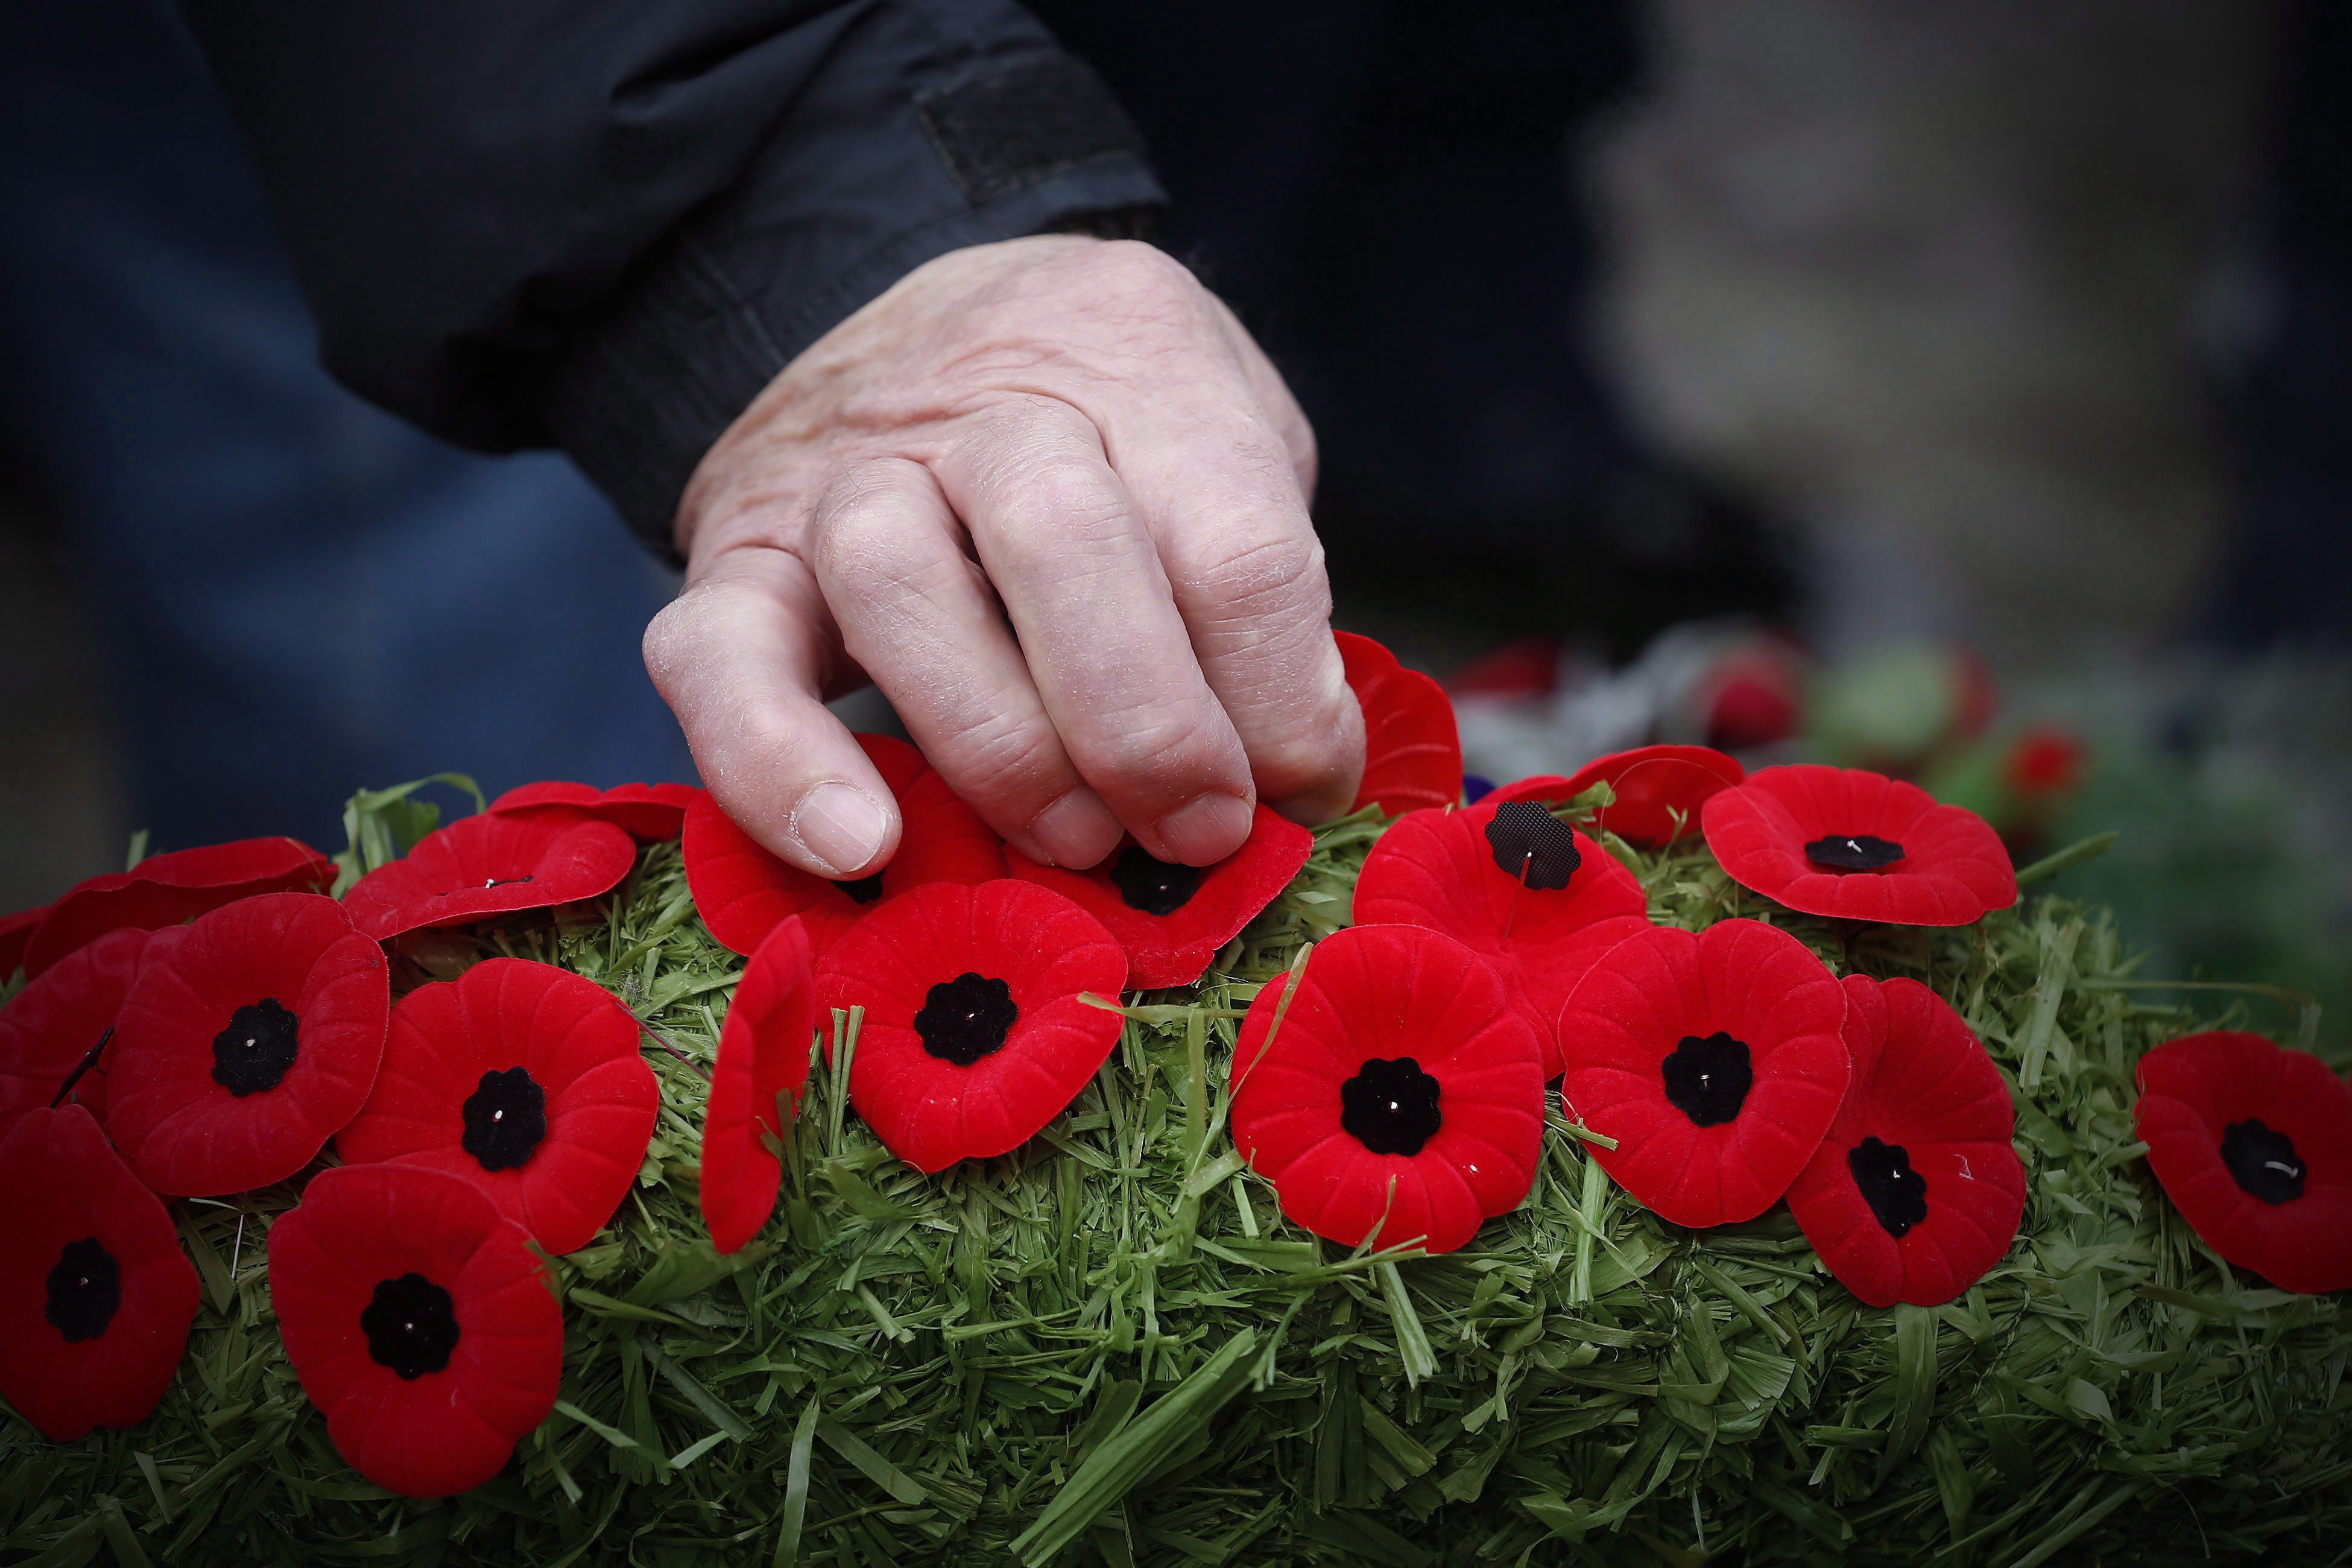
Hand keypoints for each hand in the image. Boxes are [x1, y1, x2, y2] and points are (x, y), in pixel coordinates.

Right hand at [644, 235, 1363, 879]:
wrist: (938, 317)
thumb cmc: (1117, 426)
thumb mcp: (1228, 449)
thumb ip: (1260, 595)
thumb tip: (1293, 784)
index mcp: (1142, 361)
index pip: (1233, 541)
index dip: (1281, 703)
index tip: (1303, 794)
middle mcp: (987, 401)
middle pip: (1061, 537)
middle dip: (1148, 728)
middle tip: (1198, 832)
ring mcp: (844, 470)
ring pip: (896, 581)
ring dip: (1003, 749)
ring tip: (1073, 841)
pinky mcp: (735, 552)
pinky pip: (717, 654)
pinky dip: (774, 761)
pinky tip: (856, 846)